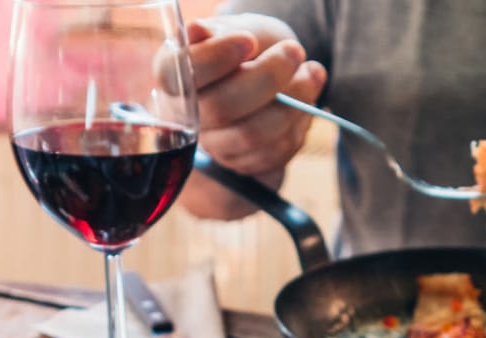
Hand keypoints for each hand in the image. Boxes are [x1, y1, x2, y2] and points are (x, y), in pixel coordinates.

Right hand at [189, 15, 324, 180]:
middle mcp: (187, 116)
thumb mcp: (235, 27)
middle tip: (294, 51)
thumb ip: (218, 32)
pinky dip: (299, 122)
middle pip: (220, 108)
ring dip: (292, 102)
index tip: (248, 40)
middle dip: (267, 78)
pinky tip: (308, 98)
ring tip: (311, 72)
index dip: (215, 58)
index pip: (180, 74)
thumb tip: (198, 32)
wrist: (268, 69)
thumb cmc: (247, 44)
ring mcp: (214, 144)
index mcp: (174, 75)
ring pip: (251, 135)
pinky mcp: (243, 162)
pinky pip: (273, 152)